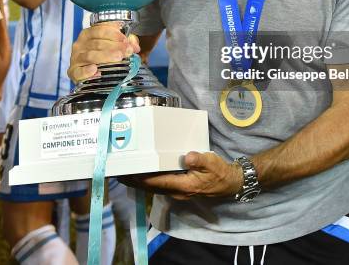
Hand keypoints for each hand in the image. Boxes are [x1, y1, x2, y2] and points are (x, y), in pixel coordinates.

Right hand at [68, 22, 140, 81]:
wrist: (87, 72)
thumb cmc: (102, 55)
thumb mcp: (114, 45)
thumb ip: (126, 43)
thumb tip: (135, 46)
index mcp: (88, 33)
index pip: (100, 30)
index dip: (114, 34)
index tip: (126, 40)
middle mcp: (80, 44)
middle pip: (97, 43)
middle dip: (114, 46)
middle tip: (127, 51)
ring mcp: (75, 58)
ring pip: (90, 55)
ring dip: (105, 56)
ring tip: (118, 58)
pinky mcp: (73, 72)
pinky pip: (79, 71)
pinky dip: (87, 72)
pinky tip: (96, 71)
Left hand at [121, 151, 243, 199]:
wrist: (229, 183)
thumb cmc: (219, 172)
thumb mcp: (211, 162)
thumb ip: (199, 160)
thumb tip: (187, 157)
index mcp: (183, 185)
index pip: (158, 182)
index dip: (143, 178)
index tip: (129, 173)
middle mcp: (177, 191)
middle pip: (151, 188)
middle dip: (135, 182)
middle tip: (119, 174)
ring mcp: (177, 191)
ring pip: (153, 188)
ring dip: (139, 183)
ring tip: (125, 175)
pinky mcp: (179, 188)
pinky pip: (159, 186)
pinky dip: (147, 181)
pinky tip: (141, 176)